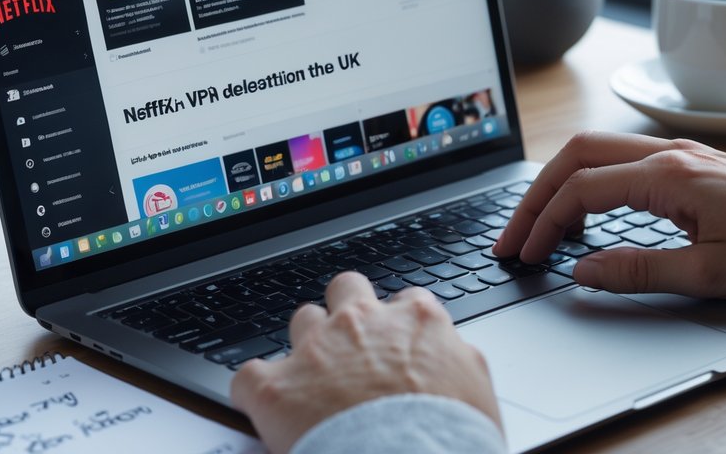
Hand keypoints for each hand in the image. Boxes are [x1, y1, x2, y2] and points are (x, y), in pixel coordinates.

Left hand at [231, 272, 501, 453]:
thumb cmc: (451, 437)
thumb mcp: (476, 388)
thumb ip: (455, 358)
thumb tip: (451, 356)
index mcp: (416, 321)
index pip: (406, 301)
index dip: (399, 323)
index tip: (397, 344)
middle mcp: (362, 322)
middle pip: (346, 288)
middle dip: (346, 310)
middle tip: (351, 345)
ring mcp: (316, 349)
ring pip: (301, 321)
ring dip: (306, 347)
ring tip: (314, 383)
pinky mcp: (275, 387)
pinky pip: (248, 376)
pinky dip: (257, 392)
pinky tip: (267, 410)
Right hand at [493, 132, 725, 297]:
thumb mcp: (708, 274)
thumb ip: (637, 271)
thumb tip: (583, 272)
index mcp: (669, 176)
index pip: (581, 190)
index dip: (543, 224)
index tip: (526, 255)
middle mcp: (670, 153)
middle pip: (576, 155)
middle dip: (535, 195)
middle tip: (514, 236)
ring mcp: (681, 153)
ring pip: (597, 151)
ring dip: (561, 185)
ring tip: (543, 229)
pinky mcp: (692, 163)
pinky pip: (622, 159)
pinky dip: (590, 182)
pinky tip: (588, 214)